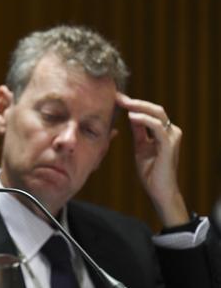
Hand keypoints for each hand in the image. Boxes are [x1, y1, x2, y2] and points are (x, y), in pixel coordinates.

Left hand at [116, 93, 187, 226]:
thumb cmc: (150, 171)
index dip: (134, 104)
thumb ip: (139, 131)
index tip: (116, 98)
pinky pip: (156, 127)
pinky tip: (131, 116)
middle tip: (117, 97)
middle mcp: (171, 132)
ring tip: (123, 103)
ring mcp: (172, 137)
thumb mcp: (141, 147)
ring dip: (138, 107)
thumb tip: (131, 115)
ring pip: (157, 114)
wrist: (159, 190)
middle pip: (154, 109)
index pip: (150, 112)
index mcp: (164, 131)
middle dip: (135, 102)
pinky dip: (144, 119)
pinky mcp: (168, 145)